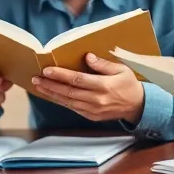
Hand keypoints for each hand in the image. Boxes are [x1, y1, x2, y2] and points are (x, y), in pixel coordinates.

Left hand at [31, 53, 145, 122]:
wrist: (137, 106)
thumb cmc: (128, 84)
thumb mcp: (121, 69)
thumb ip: (103, 64)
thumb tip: (87, 57)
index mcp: (104, 86)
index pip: (77, 80)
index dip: (61, 75)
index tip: (47, 70)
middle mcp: (96, 100)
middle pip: (69, 92)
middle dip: (50, 85)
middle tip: (36, 78)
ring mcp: (93, 110)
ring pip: (68, 101)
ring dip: (51, 94)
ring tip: (38, 86)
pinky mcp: (91, 116)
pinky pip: (72, 108)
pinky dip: (60, 101)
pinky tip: (51, 95)